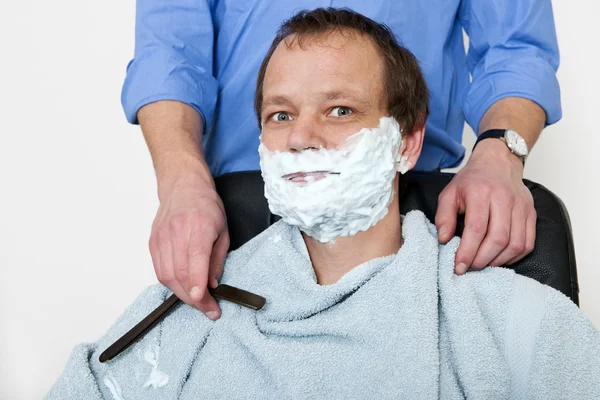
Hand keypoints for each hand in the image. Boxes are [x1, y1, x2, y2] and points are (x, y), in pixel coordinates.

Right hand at [150, 172, 228, 319]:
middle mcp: (177, 232)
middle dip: (194, 298)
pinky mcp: (152, 242)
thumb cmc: (206, 206)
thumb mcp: (224, 230)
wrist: (183, 186)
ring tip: (197, 300)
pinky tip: (183, 286)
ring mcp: (161, 237)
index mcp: (200, 227)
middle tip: (208, 308)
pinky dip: (171, 283)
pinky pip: (159, 270)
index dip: (198, 287)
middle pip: (179, 275)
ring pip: (167, 276)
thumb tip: (212, 284)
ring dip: (182, 294)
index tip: (206, 304)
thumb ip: (217, 259)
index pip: (195, 262)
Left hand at [435, 139, 535, 273]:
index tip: (458, 266)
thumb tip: (444, 240)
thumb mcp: (449, 193)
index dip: (467, 251)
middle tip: (469, 268)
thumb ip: (443, 216)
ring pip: (515, 243)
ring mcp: (521, 207)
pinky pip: (528, 242)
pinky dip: (514, 256)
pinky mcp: (531, 213)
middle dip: (482, 259)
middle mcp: (504, 199)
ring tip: (482, 264)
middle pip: (498, 239)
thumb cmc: (472, 180)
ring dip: (498, 261)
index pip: (476, 228)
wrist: (498, 162)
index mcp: (481, 192)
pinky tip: (499, 258)